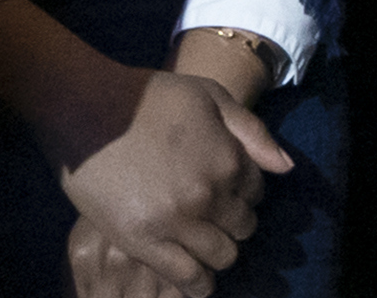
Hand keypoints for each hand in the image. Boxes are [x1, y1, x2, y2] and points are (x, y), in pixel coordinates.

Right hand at [56, 65, 288, 294]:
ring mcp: (176, 219)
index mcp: (230, 160)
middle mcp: (210, 194)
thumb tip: (286, 167)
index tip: (229, 197)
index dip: (245, 196)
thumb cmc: (151, 97)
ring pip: (220, 255)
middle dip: (235, 226)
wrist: (89, 109)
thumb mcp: (213, 97)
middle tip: (216, 224)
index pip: (256, 194)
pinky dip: (197, 285)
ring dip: (218, 254)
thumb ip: (254, 134)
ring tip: (205, 250)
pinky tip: (198, 285)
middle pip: (242, 227)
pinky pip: (185, 276)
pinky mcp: (141, 240)